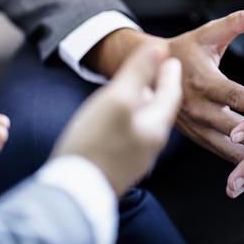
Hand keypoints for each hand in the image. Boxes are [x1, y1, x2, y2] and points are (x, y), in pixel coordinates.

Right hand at [53, 44, 181, 195]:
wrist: (73, 194)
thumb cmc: (95, 144)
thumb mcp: (118, 99)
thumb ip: (139, 73)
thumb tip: (160, 48)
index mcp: (156, 127)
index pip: (171, 94)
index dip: (169, 73)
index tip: (170, 58)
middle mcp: (150, 145)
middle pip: (158, 110)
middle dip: (158, 89)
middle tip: (157, 71)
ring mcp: (134, 159)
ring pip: (144, 123)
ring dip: (142, 104)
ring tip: (136, 91)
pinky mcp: (117, 167)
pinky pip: (129, 136)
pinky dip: (128, 120)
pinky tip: (115, 119)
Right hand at [168, 7, 243, 178]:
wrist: (147, 75)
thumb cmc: (183, 51)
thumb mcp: (205, 35)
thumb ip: (232, 24)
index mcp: (202, 81)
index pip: (233, 94)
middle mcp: (199, 109)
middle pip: (235, 130)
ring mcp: (197, 127)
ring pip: (230, 149)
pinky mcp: (197, 137)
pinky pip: (222, 153)